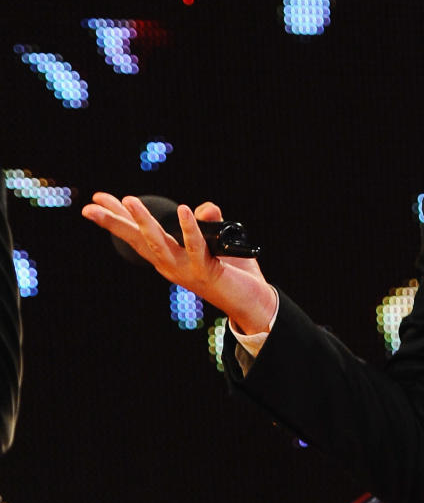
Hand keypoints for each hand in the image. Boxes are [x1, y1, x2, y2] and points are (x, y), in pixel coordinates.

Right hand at [82, 193, 276, 333]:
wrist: (252, 303)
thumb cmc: (234, 274)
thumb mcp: (218, 242)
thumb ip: (209, 221)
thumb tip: (203, 207)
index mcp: (169, 258)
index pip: (138, 236)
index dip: (119, 218)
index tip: (99, 199)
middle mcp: (171, 265)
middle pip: (137, 240)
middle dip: (114, 222)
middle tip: (90, 206)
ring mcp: (185, 269)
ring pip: (158, 243)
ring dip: (143, 222)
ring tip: (129, 200)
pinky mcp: (205, 271)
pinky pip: (195, 245)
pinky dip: (189, 227)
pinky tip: (184, 210)